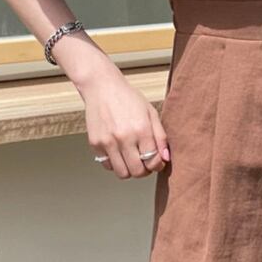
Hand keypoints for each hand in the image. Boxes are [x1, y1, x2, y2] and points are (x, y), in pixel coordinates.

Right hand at [75, 59, 170, 178]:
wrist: (102, 88)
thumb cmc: (128, 98)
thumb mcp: (151, 113)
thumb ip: (160, 136)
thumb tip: (166, 158)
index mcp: (141, 129)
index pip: (153, 161)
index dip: (158, 165)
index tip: (157, 162)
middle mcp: (124, 138)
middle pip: (137, 172)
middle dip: (144, 170)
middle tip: (145, 162)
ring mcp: (107, 142)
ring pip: (122, 173)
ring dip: (130, 170)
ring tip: (132, 158)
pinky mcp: (95, 144)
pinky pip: (107, 165)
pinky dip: (115, 163)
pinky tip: (119, 152)